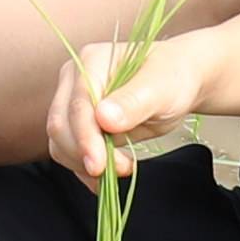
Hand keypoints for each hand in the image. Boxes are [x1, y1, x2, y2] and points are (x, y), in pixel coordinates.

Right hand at [49, 29, 210, 181]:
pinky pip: (69, 152)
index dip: (85, 138)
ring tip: (122, 167)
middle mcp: (74, 80)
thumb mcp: (162, 87)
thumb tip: (103, 118)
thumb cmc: (173, 77)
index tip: (98, 165)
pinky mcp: (80, 124)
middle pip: (60, 125)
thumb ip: (133, 102)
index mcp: (91, 61)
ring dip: (84, 163)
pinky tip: (106, 179)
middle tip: (120, 168)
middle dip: (84, 153)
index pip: (77, 105)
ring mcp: (74, 102)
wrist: (179, 83)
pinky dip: (84, 169)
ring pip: (60, 142)